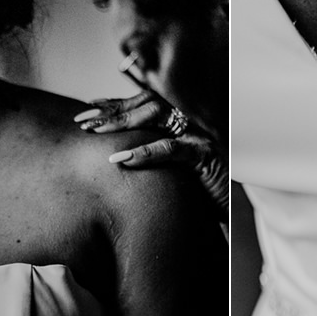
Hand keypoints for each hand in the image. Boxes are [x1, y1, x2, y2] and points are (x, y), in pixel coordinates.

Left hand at [73, 95, 227, 215]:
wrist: (234, 212)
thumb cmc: (200, 195)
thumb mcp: (171, 172)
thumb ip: (150, 158)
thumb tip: (112, 160)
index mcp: (180, 124)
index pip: (144, 103)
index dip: (116, 103)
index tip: (88, 108)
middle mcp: (188, 124)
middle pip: (146, 103)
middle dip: (112, 111)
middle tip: (82, 122)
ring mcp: (197, 136)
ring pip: (156, 116)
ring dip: (122, 123)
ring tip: (96, 133)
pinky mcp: (204, 156)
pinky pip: (171, 149)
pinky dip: (145, 152)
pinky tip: (121, 159)